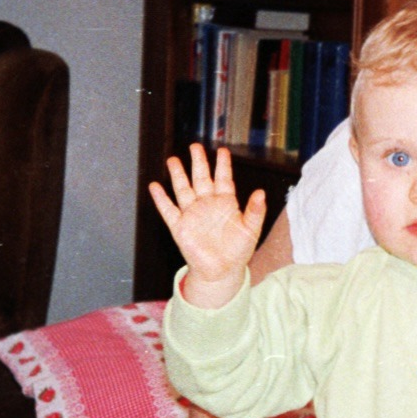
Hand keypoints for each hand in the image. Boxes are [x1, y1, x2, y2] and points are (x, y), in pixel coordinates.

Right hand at [148, 143, 267, 303]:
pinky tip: (155, 187)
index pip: (224, 178)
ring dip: (178, 175)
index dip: (222, 164)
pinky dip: (161, 199)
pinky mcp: (180, 227)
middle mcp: (207, 205)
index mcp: (226, 203)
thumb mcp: (251, 229)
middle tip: (195, 146)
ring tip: (173, 160)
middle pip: (201, 178)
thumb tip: (261, 193)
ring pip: (183, 189)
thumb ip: (255, 211)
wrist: (221, 271)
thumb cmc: (238, 251)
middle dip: (198, 162)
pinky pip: (168, 210)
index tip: (222, 150)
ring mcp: (192, 214)